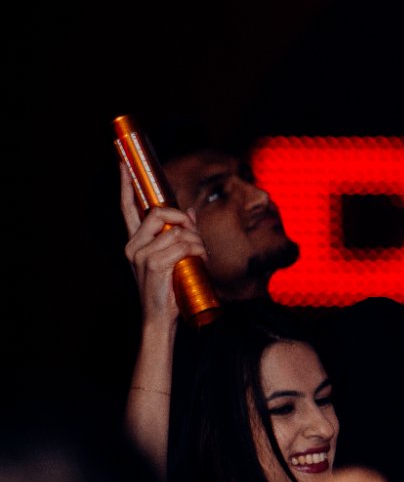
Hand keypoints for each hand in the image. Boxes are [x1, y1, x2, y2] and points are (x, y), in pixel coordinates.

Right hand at [121, 163, 205, 329]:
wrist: (161, 318)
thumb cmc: (170, 288)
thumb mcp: (175, 257)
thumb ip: (181, 234)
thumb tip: (191, 212)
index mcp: (135, 241)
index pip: (127, 207)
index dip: (125, 184)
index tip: (124, 162)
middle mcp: (133, 246)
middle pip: (158, 213)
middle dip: (183, 219)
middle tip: (196, 235)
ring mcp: (141, 255)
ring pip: (177, 231)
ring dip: (197, 241)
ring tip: (202, 256)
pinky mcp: (153, 265)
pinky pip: (183, 246)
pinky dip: (199, 251)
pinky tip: (201, 261)